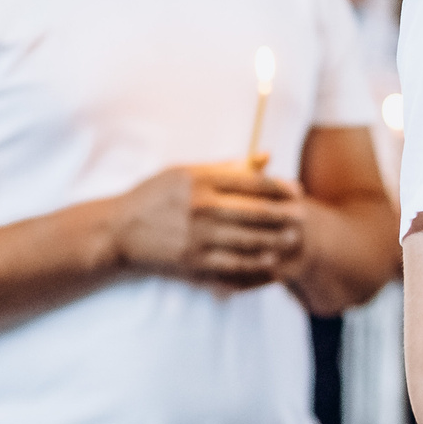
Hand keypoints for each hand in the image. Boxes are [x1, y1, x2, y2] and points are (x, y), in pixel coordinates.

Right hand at [109, 163, 303, 290]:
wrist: (119, 231)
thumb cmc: (154, 196)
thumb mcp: (184, 172)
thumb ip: (226, 166)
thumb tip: (266, 157)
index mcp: (201, 182)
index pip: (250, 183)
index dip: (279, 188)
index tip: (297, 191)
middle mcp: (202, 209)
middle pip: (254, 213)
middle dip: (283, 216)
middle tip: (303, 217)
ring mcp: (198, 238)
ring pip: (248, 241)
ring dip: (274, 241)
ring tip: (292, 239)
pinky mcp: (194, 262)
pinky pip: (232, 266)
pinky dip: (254, 265)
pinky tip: (270, 263)